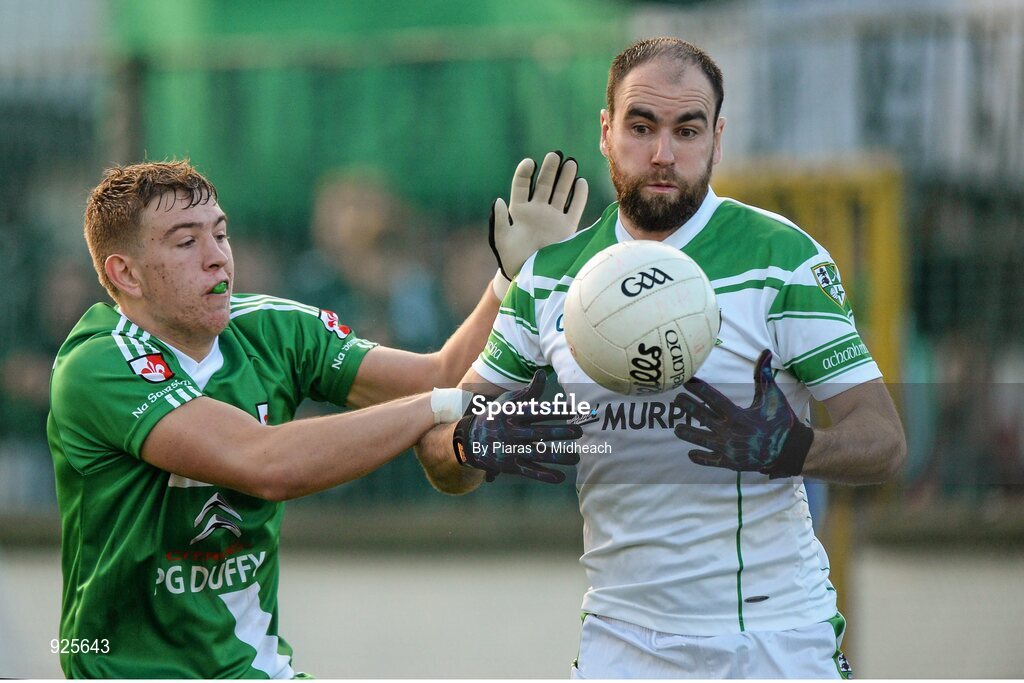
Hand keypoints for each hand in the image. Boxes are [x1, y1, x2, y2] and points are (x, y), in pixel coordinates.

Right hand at [452, 370, 582, 483]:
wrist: (470, 440)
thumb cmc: (495, 416)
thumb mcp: (507, 401)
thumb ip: (528, 391)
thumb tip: (542, 374)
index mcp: (511, 414)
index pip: (536, 412)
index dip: (555, 411)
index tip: (574, 411)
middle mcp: (511, 432)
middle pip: (539, 433)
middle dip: (560, 433)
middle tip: (579, 432)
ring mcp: (510, 450)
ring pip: (537, 454)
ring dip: (558, 457)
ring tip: (577, 458)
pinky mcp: (510, 466)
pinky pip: (529, 471)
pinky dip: (544, 475)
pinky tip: (560, 477)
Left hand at [489, 151, 588, 279]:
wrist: (529, 276)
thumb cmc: (512, 258)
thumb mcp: (502, 240)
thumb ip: (500, 221)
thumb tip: (498, 201)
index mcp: (519, 210)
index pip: (522, 185)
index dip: (525, 173)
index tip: (530, 162)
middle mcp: (537, 210)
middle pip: (544, 184)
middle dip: (549, 169)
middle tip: (554, 155)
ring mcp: (552, 217)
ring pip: (560, 192)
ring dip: (565, 177)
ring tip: (570, 163)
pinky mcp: (566, 227)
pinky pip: (575, 208)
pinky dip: (579, 196)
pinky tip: (581, 183)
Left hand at [672, 350, 812, 477]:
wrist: (790, 450)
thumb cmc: (780, 421)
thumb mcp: (773, 396)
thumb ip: (764, 375)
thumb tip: (766, 352)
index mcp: (738, 415)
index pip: (713, 399)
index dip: (698, 389)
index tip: (687, 381)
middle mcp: (730, 431)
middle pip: (703, 417)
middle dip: (689, 408)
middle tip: (676, 401)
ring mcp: (728, 448)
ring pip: (702, 440)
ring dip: (688, 434)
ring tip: (676, 428)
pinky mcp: (730, 462)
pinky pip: (711, 460)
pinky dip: (700, 458)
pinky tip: (690, 454)